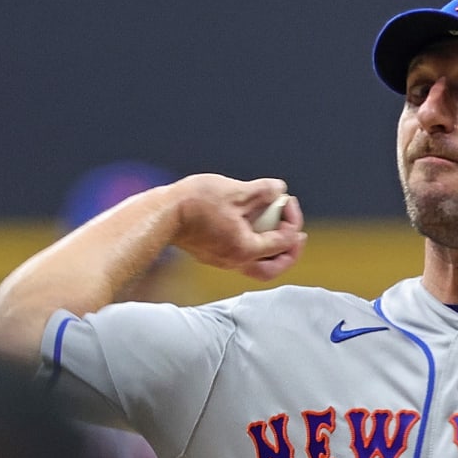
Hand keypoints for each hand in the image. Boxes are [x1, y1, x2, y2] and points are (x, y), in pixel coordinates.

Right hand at [169, 174, 307, 279]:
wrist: (159, 215)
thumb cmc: (196, 202)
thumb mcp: (236, 191)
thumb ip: (263, 191)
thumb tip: (280, 189)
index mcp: (246, 249)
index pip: (283, 241)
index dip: (292, 218)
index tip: (286, 199)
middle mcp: (235, 261)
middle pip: (272, 268)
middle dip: (290, 252)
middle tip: (298, 235)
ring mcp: (221, 260)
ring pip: (255, 265)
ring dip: (271, 249)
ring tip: (275, 228)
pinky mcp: (210, 254)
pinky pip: (240, 256)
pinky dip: (252, 244)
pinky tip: (249, 223)